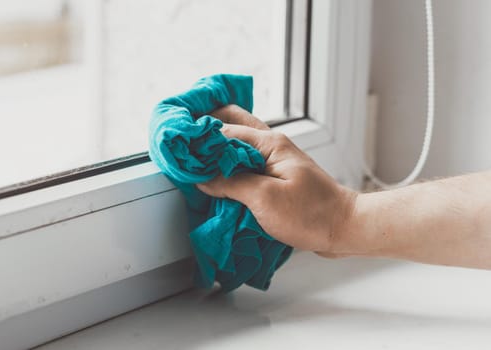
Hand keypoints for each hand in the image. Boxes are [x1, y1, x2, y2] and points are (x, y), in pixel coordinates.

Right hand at [198, 105, 358, 255]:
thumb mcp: (265, 199)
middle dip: (207, 130)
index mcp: (268, 143)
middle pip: (232, 123)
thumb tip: (202, 177)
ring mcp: (274, 159)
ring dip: (217, 148)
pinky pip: (246, 163)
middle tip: (184, 142)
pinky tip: (216, 177)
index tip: (178, 150)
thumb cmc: (310, 213)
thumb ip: (231, 183)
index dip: (199, 139)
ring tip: (194, 159)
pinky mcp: (276, 176)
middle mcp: (270, 145)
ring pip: (238, 143)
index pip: (224, 131)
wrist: (343, 227)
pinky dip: (229, 165)